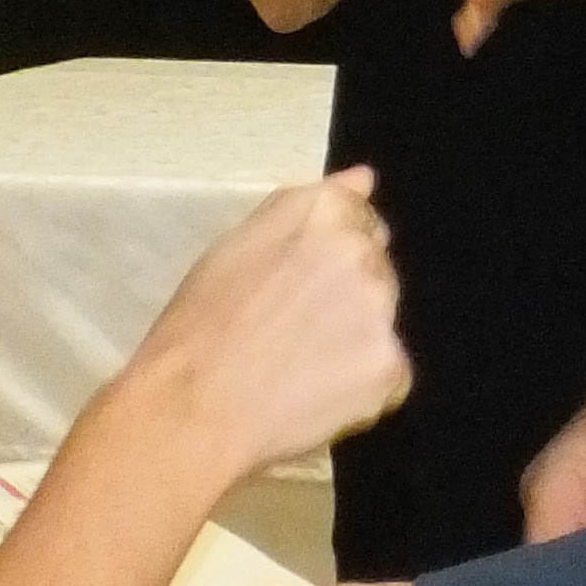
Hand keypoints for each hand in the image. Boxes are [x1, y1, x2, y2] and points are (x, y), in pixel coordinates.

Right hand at [117, 172, 410, 477]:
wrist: (192, 407)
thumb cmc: (199, 325)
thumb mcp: (239, 244)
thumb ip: (308, 207)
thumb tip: (364, 179)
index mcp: (324, 211)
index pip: (361, 220)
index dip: (329, 257)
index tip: (299, 286)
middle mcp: (362, 252)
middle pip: (376, 270)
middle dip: (347, 296)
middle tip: (293, 331)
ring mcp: (382, 311)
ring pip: (382, 323)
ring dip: (355, 341)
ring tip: (298, 368)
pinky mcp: (393, 368)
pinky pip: (388, 375)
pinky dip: (361, 389)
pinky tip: (315, 397)